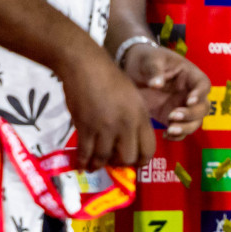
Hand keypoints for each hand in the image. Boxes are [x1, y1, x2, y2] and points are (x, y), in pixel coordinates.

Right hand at [59, 48, 155, 171]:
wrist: (86, 66)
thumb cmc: (110, 79)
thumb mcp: (133, 98)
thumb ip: (135, 120)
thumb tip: (131, 142)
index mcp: (141, 116)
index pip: (149, 149)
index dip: (141, 161)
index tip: (133, 163)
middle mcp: (126, 124)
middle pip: (128, 158)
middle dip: (120, 164)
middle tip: (112, 162)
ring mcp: (105, 127)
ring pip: (105, 158)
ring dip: (99, 165)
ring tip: (94, 165)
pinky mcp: (86, 127)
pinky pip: (85, 153)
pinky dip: (83, 162)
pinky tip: (82, 165)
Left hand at [122, 44, 211, 142]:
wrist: (131, 69)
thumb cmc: (145, 59)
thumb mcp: (150, 60)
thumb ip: (154, 71)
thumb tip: (157, 84)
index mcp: (189, 75)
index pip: (203, 85)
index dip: (200, 94)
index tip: (188, 100)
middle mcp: (189, 92)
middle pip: (203, 107)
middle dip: (192, 114)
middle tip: (172, 116)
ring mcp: (181, 106)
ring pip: (195, 121)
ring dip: (186, 127)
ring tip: (170, 129)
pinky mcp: (170, 117)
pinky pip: (181, 130)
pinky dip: (177, 135)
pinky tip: (165, 135)